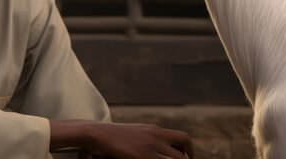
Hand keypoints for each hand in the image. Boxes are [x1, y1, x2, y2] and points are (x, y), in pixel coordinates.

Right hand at [50, 120, 192, 158]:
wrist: (96, 133)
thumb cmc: (110, 136)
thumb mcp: (132, 134)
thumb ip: (143, 139)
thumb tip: (147, 146)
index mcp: (154, 130)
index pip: (182, 138)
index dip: (188, 150)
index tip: (186, 158)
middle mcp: (157, 136)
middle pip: (185, 146)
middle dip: (189, 157)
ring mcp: (151, 146)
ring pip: (177, 158)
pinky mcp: (143, 155)